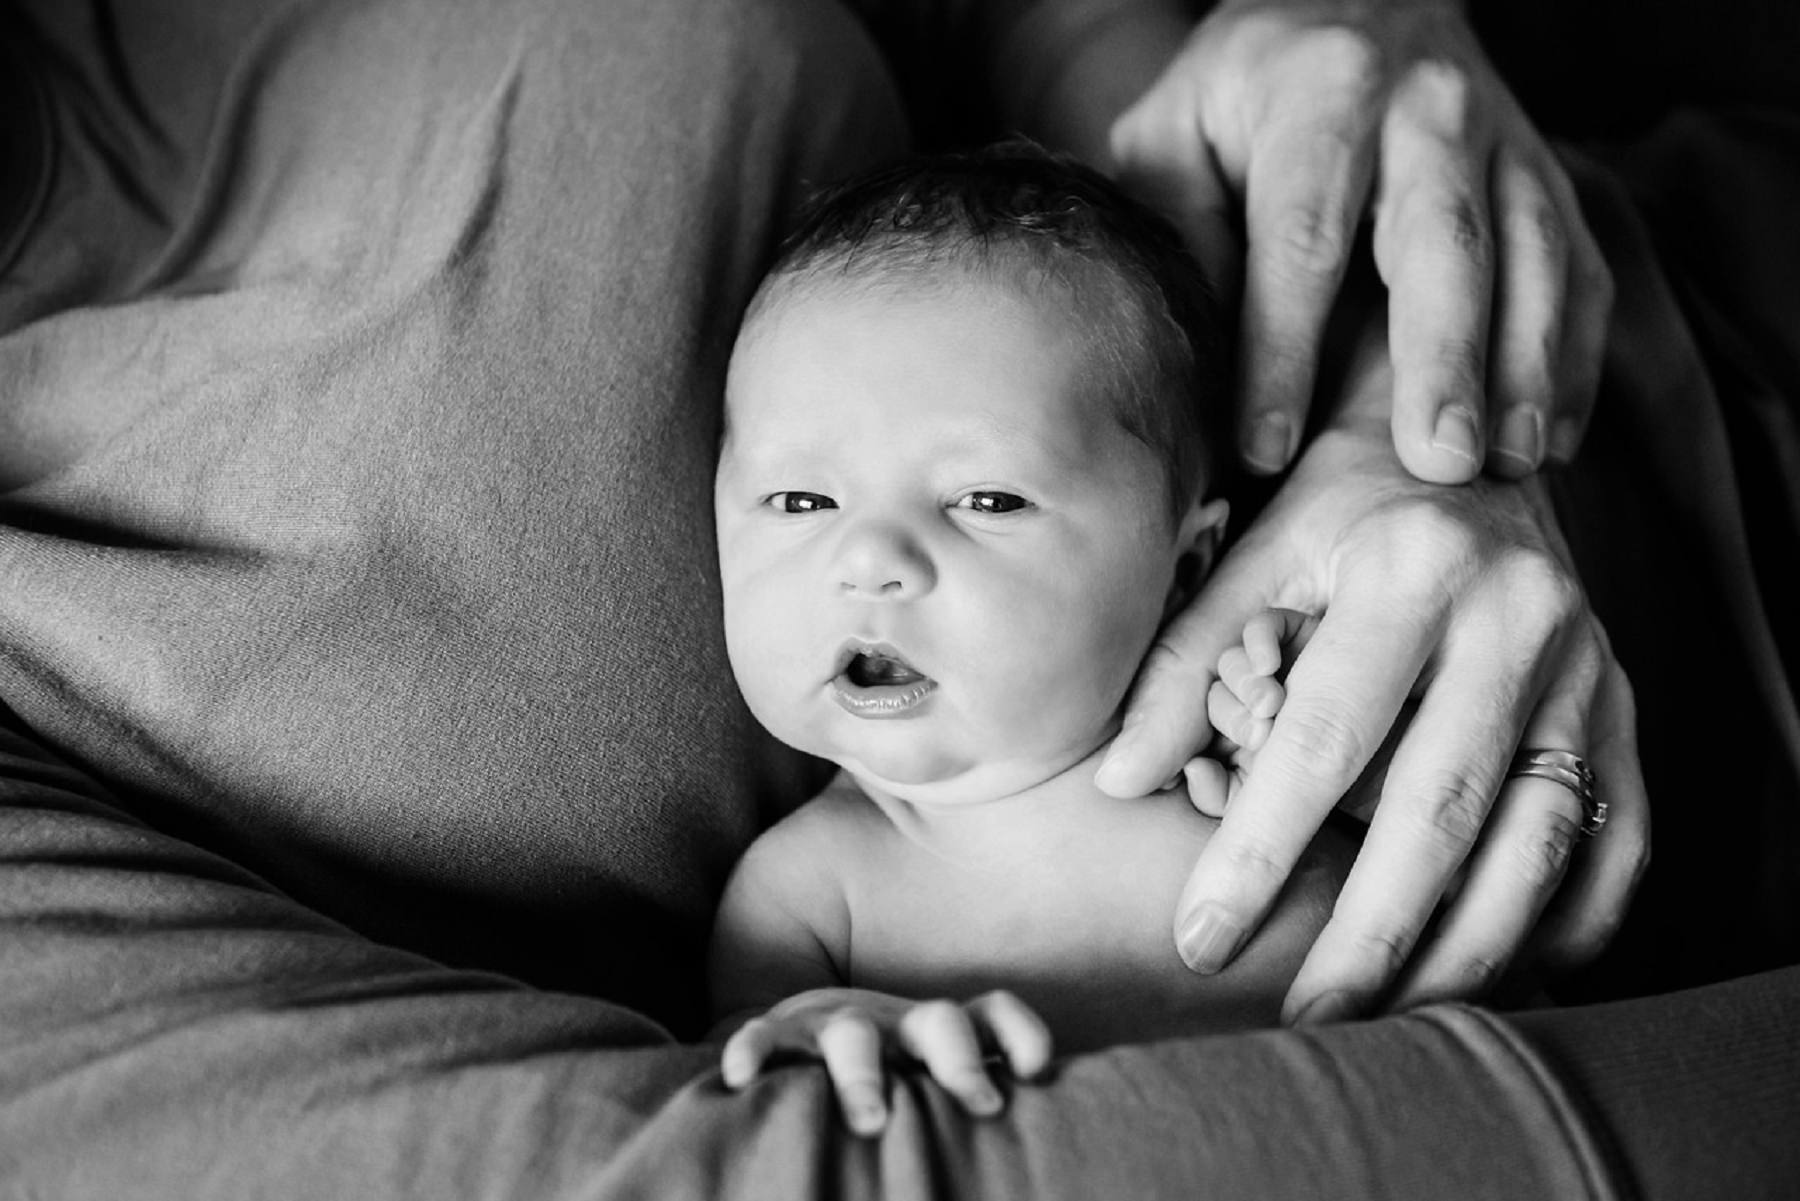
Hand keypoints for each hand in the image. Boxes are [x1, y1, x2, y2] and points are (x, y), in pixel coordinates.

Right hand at [719, 988, 1052, 1135]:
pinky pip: (764, 1035)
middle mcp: (896, 1025)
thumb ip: (966, 1110)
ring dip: (864, 1074)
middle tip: (982, 1106)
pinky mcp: (784, 1036)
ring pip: (853, 1034)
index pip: (993, 1014)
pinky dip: (753, 1050)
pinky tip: (741, 1078)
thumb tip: (1033, 1171)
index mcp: (939, 1035)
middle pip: (940, 1022)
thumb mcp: (929, 1086)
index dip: (1021, 1033)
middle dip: (961, 1062)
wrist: (804, 1037)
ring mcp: (839, 1026)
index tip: (1038, 1070)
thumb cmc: (888, 1083)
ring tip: (872, 1120)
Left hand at [1094, 336, 1648, 1021]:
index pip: (1324, 741)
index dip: (1259, 850)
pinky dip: (1571, 923)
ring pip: (1538, 843)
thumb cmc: (1341, 509)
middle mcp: (1517, 621)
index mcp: (1412, 571)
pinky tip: (1510, 978)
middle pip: (1441, 812)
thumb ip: (1189, 663)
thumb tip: (1121, 782)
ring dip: (1467, 952)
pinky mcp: (1627, 712)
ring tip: (1390, 1020)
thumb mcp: (1256, 552)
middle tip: (1307, 1017)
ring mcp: (1588, 673)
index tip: (1201, 938)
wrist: (1472, 444)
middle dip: (1371, 934)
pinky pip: (1618, 838)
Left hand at [1108, 0, 1611, 482]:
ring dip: (1527, 366)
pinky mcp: (1548, 175)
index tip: (1265, 449)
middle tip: (1439, 461)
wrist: (1354, 0)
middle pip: (1443, 242)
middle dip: (1444, 359)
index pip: (1302, 238)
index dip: (1283, 350)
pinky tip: (1551, 438)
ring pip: (1533, 255)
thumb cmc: (1243, 93)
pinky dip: (1573, 356)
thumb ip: (1182, 229)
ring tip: (1511, 466)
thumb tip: (1196, 359)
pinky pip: (1582, 266)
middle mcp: (1429, 106)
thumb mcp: (1177, 131)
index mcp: (1323, 91)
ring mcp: (1504, 138)